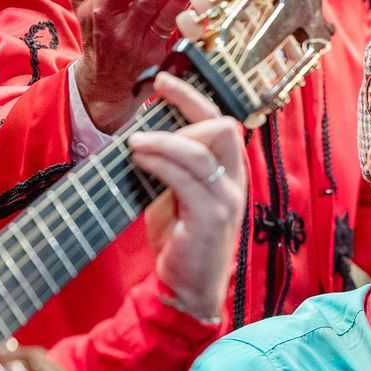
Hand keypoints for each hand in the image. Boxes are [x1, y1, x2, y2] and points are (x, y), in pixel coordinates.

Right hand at [71, 0, 199, 132]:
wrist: (103, 84)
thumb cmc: (96, 32)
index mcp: (102, 11)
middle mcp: (122, 31)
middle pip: (145, 3)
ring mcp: (142, 49)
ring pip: (163, 22)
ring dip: (179, 1)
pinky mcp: (160, 63)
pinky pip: (178, 42)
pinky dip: (190, 26)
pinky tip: (201, 10)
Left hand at [131, 72, 247, 321]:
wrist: (185, 291)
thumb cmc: (179, 243)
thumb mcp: (175, 195)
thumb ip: (171, 165)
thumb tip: (144, 131)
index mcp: (228, 173)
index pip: (221, 120)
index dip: (193, 96)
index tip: (163, 80)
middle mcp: (235, 182)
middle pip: (223, 126)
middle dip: (186, 107)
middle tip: (152, 105)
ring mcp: (226, 200)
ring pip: (202, 149)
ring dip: (164, 139)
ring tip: (135, 143)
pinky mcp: (212, 218)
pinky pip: (187, 178)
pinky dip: (161, 162)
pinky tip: (140, 159)